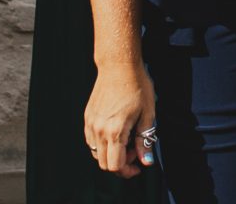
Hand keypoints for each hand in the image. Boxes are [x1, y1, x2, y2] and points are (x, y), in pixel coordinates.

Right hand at [84, 61, 155, 175]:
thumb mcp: (148, 114)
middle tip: (135, 150)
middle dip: (120, 163)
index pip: (115, 165)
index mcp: (115, 131)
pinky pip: (91, 141)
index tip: (139, 164)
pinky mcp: (87, 118)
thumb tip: (146, 162)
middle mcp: (98, 130)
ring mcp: (90, 125)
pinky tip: (117, 132)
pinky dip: (103, 144)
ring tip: (127, 139)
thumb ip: (144, 140)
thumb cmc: (138, 87)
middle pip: (103, 163)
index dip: (128, 170)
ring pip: (96, 153)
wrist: (118, 66)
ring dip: (111, 154)